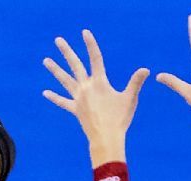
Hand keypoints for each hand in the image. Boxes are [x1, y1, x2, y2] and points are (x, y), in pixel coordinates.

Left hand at [42, 29, 149, 165]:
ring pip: (65, 80)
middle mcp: (86, 87)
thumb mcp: (130, 99)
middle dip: (66, 51)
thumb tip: (146, 70)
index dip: (91, 44)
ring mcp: (79, 98)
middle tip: (58, 40)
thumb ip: (136, 82)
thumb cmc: (120, 119)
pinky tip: (45, 92)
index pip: (96, 58)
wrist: (106, 137)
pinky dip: (54, 97)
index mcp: (100, 82)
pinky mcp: (75, 110)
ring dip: (55, 70)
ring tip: (45, 60)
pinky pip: (63, 102)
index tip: (85, 32)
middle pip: (75, 65)